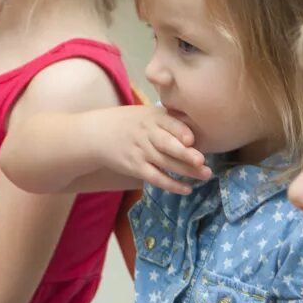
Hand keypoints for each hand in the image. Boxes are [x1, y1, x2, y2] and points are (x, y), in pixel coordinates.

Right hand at [95, 104, 210, 193]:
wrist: (97, 134)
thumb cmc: (129, 123)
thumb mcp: (146, 113)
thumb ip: (169, 119)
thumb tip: (201, 127)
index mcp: (152, 116)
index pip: (168, 123)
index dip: (180, 131)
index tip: (192, 139)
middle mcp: (146, 133)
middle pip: (167, 144)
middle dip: (185, 153)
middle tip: (203, 161)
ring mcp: (140, 151)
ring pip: (165, 163)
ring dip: (186, 171)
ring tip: (206, 175)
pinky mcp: (135, 167)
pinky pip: (156, 178)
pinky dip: (172, 185)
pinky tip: (187, 189)